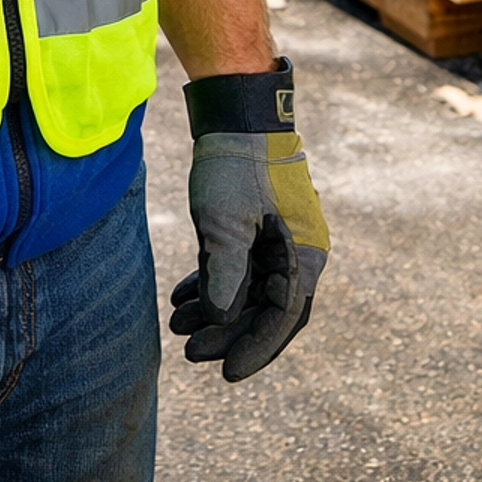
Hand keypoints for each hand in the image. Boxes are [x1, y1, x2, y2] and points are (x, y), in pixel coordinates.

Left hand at [169, 62, 328, 382]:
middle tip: (189, 350)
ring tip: (176, 325)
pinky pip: (239, 266)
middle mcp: (297, 250)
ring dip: (215, 308)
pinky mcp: (257, 224)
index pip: (283, 317)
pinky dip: (213, 282)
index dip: (254, 348)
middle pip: (266, 307)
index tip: (225, 373)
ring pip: (249, 288)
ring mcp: (277, 236)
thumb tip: (221, 320)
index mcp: (304, 253)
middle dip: (228, 332)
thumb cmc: (236, 162)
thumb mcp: (225, 223)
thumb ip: (226, 276)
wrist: (235, 108)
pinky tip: (181, 297)